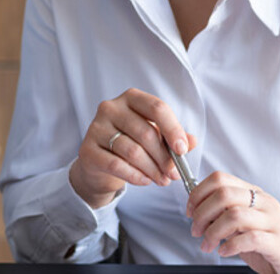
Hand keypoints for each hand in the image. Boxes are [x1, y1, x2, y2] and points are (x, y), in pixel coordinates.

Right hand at [69, 88, 197, 207]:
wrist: (99, 166)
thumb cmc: (130, 145)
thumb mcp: (154, 138)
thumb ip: (173, 138)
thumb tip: (192, 142)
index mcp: (131, 98)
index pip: (157, 108)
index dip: (173, 129)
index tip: (182, 150)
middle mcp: (111, 108)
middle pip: (146, 132)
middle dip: (164, 157)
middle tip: (174, 174)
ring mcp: (96, 127)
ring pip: (132, 151)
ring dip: (152, 170)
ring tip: (162, 180)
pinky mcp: (87, 150)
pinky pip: (117, 165)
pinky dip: (136, 176)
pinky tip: (145, 181)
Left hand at [186, 172, 279, 273]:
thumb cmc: (275, 244)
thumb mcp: (248, 225)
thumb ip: (228, 215)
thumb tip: (198, 210)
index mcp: (255, 194)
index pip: (220, 179)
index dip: (198, 193)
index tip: (190, 210)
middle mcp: (265, 203)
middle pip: (223, 194)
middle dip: (201, 214)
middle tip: (196, 231)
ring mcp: (274, 222)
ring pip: (233, 215)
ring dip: (213, 232)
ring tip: (208, 245)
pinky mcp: (279, 243)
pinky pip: (249, 238)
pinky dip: (230, 246)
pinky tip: (225, 251)